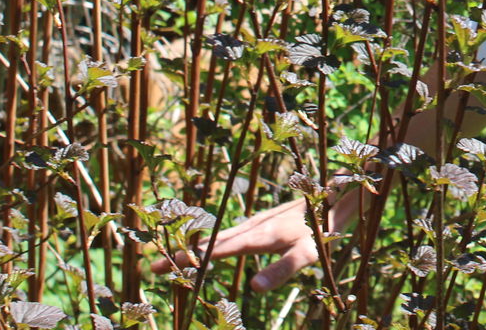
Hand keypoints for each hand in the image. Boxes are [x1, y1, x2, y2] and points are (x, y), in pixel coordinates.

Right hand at [149, 190, 361, 291]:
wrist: (333, 196)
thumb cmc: (322, 227)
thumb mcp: (306, 254)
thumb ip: (281, 270)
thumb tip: (253, 289)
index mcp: (256, 236)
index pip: (216, 250)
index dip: (190, 259)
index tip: (163, 266)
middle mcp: (251, 227)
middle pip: (209, 242)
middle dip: (181, 255)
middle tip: (152, 268)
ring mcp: (254, 223)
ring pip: (216, 236)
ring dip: (192, 247)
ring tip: (168, 259)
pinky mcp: (260, 223)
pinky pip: (227, 234)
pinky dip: (208, 242)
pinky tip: (202, 248)